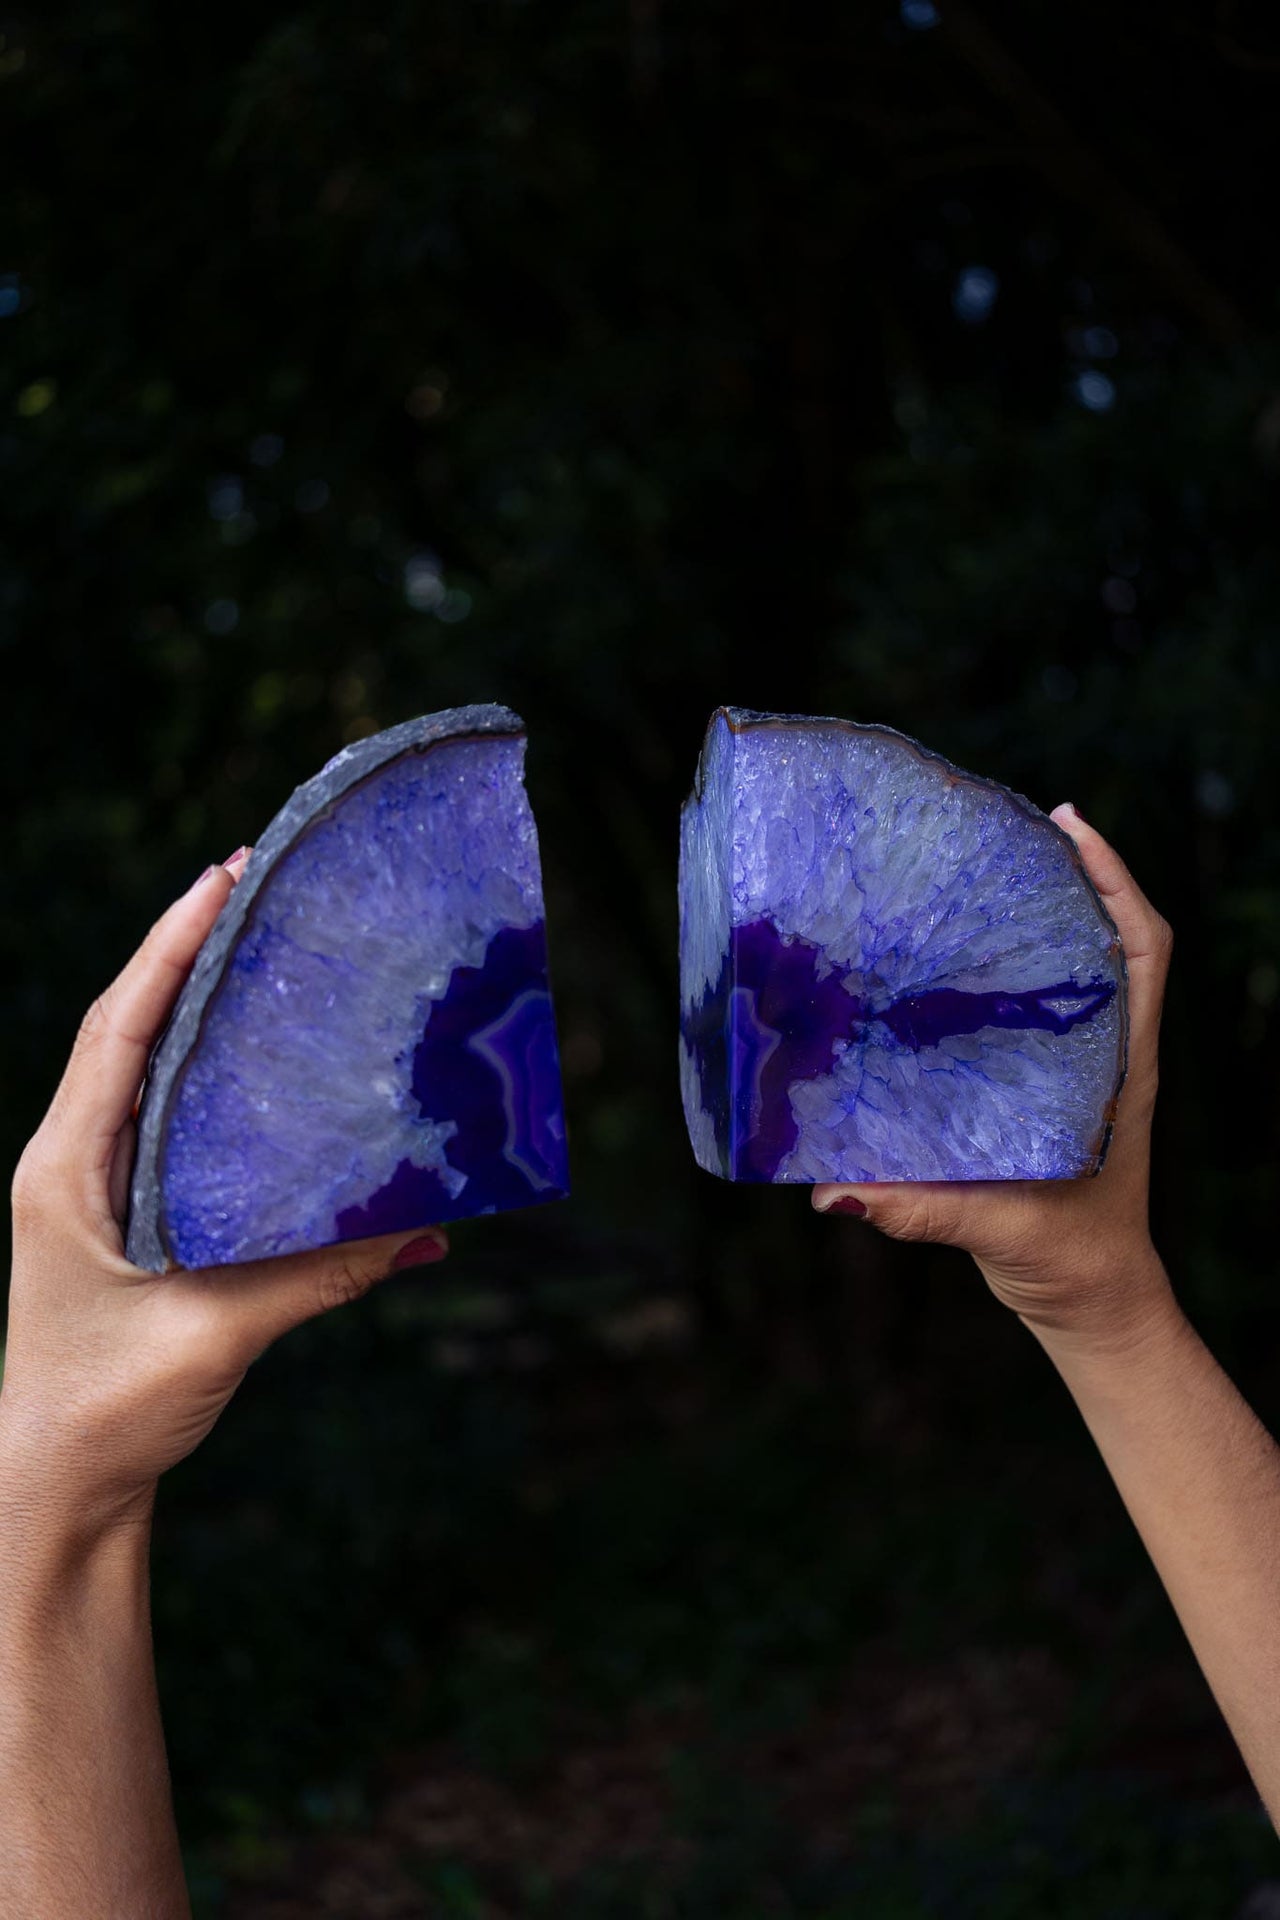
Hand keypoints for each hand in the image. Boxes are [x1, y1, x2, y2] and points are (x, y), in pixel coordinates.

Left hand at [2, 851, 447, 1535]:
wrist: (55, 1487)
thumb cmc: (105, 1411)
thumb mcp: (213, 1336)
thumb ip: (315, 1276)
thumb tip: (425, 1231)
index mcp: (68, 1168)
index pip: (116, 1028)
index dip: (167, 948)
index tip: (221, 878)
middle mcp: (75, 1161)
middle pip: (132, 1027)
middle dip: (188, 951)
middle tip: (258, 886)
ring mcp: (98, 1187)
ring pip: (151, 1070)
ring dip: (200, 1005)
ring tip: (267, 948)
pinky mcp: (129, 1218)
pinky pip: (174, 1124)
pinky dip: (217, 1080)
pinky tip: (271, 1068)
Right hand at [812, 804, 1175, 1354]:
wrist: (1096, 1306)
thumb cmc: (1074, 1265)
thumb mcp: (1003, 1230)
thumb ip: (925, 1209)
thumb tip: (835, 1191)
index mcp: (1121, 1072)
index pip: (1141, 951)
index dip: (1114, 881)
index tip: (1069, 826)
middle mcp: (1109, 1057)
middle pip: (1108, 939)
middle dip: (1068, 875)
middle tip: (1002, 828)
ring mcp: (1083, 1071)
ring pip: (1075, 971)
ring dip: (1040, 916)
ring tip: (973, 873)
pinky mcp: (1048, 1091)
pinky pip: (1037, 1012)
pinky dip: (1008, 972)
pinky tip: (951, 961)